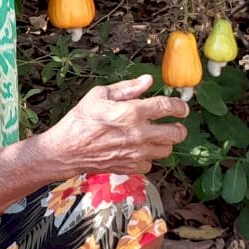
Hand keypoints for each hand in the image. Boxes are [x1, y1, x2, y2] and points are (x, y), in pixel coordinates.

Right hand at [45, 74, 189, 176]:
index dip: (179, 106)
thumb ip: (127, 88)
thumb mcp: (100, 95)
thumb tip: (147, 81)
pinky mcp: (131, 167)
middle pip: (175, 133)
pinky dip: (148, 157)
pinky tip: (138, 149)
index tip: (182, 107)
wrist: (66, 150)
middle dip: (179, 127)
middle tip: (174, 124)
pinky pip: (150, 163)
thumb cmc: (80, 120)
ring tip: (155, 136)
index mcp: (131, 112)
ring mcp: (136, 153)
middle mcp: (138, 134)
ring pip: (166, 150)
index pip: (167, 107)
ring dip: (164, 142)